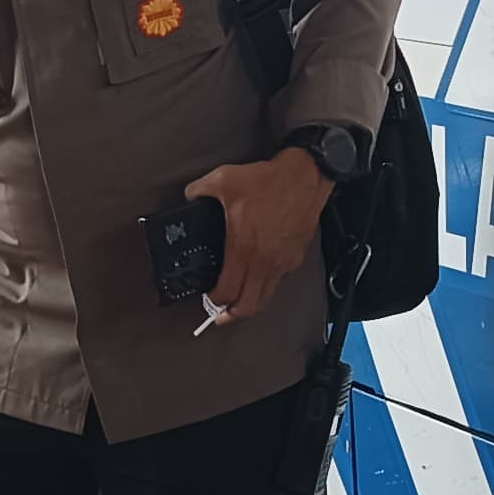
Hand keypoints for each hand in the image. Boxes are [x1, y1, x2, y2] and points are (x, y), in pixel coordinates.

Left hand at [186, 148, 331, 323]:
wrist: (304, 177)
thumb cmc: (269, 181)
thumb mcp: (224, 180)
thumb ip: (199, 190)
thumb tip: (189, 195)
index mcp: (243, 248)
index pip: (227, 291)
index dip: (214, 302)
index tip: (208, 299)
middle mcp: (264, 261)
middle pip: (249, 306)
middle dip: (232, 317)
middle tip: (221, 318)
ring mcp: (282, 262)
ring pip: (266, 298)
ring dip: (251, 304)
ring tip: (240, 304)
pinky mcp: (295, 257)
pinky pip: (279, 281)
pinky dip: (267, 286)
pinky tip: (259, 278)